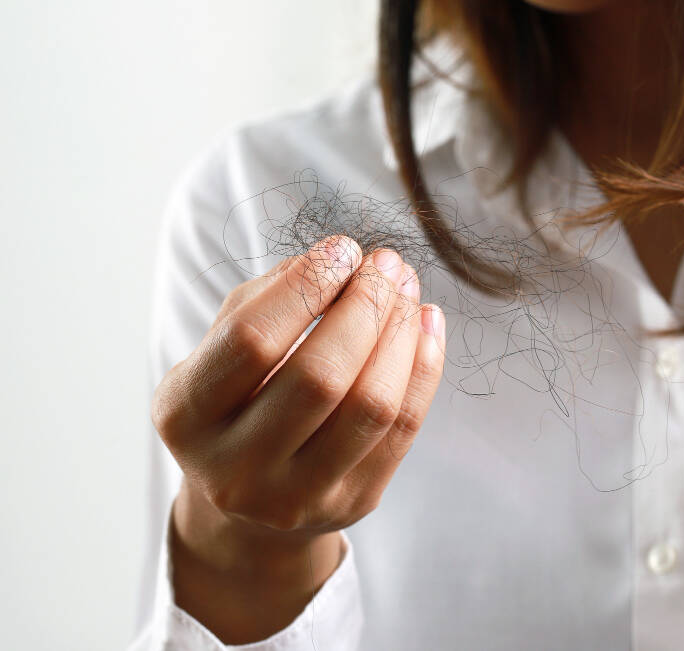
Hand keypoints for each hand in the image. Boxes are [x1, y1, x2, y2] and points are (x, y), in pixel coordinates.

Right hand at [151, 236, 444, 642]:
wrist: (246, 503)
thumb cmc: (235, 402)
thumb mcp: (222, 351)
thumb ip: (266, 300)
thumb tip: (339, 260)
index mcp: (186, 418)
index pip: (252, 341)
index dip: (306, 286)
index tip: (342, 249)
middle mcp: (237, 469)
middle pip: (320, 376)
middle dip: (364, 306)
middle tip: (386, 264)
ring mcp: (298, 497)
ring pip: (372, 405)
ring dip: (400, 332)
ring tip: (407, 288)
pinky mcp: (354, 502)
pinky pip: (404, 428)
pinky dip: (424, 366)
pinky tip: (427, 323)